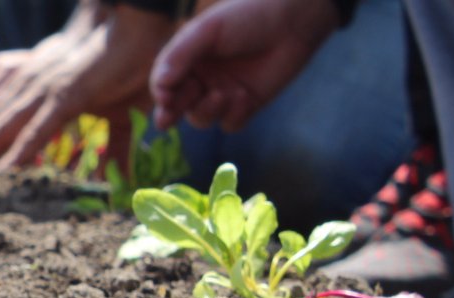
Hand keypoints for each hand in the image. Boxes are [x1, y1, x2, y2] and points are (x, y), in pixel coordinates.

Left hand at [0, 9, 175, 172]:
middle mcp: (27, 88)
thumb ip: (108, 142)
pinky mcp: (67, 95)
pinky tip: (4, 168)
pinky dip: (22, 148)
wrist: (134, 30)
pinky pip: (40, 127)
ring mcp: (44, 90)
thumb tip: (113, 171)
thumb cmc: (118, 67)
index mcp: (28, 87)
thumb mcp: (103, 109)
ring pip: (3, 126)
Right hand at [151, 0, 339, 131]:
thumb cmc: (246, 18)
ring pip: (202, 118)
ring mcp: (223, 93)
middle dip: (172, 112)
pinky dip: (233, 115)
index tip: (165, 99)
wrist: (291, 21)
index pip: (164, 83)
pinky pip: (230, 123)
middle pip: (178, 106)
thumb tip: (161, 83)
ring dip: (207, 111)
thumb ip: (181, 55)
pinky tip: (244, 96)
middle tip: (168, 119)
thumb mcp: (207, 31)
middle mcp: (201, 79)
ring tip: (223, 94)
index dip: (161, 93)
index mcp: (186, 60)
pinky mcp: (246, 105)